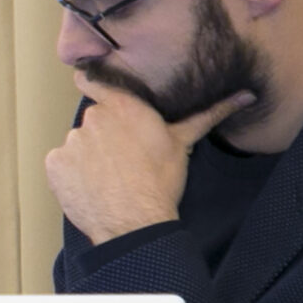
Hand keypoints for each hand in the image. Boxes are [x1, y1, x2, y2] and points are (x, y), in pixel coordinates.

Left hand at [46, 73, 255, 244]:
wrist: (135, 222)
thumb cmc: (162, 181)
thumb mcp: (183, 143)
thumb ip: (207, 114)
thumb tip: (247, 95)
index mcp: (122, 105)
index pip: (91, 80)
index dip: (92, 86)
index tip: (97, 96)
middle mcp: (92, 117)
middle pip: (92, 120)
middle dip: (103, 134)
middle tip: (121, 158)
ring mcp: (71, 140)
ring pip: (78, 144)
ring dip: (88, 156)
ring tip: (109, 178)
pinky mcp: (54, 164)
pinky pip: (61, 164)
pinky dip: (71, 174)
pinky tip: (91, 187)